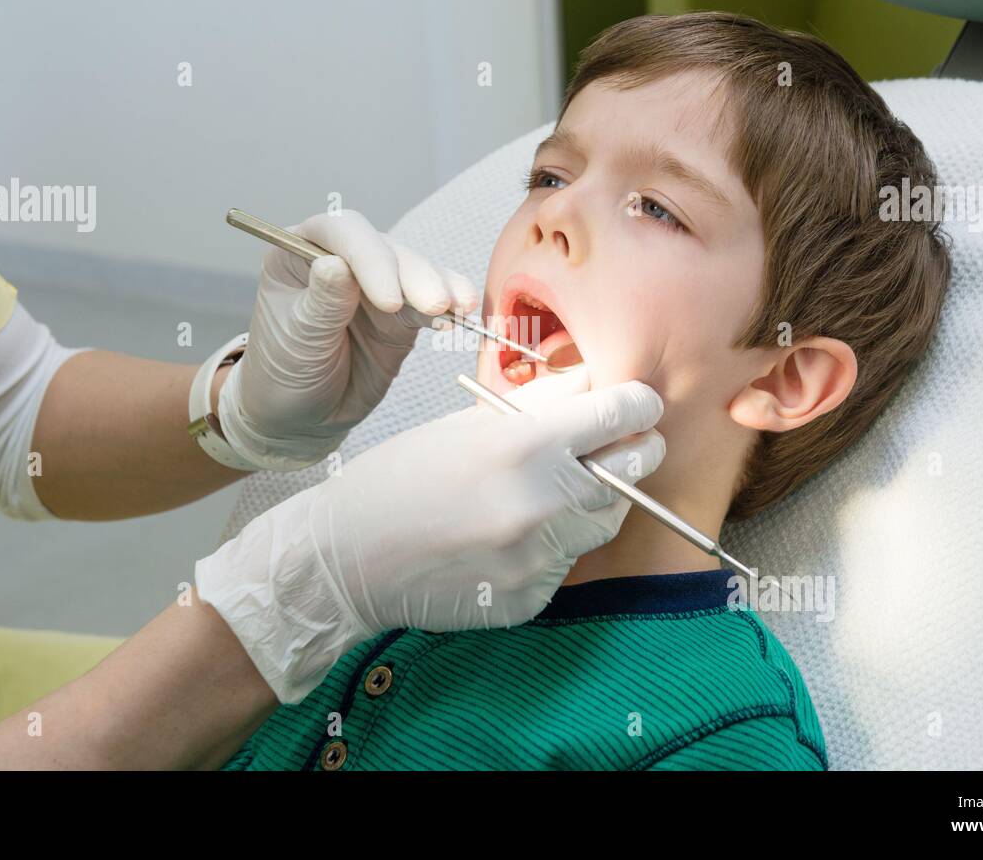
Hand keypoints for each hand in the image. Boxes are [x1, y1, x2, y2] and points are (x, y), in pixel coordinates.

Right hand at [195, 367, 665, 702]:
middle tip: (608, 446)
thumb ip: (541, 404)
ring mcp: (540, 556)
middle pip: (637, 467)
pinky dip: (554, 545)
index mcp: (525, 444)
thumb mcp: (466, 423)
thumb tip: (594, 384)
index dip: (637, 403)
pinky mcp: (532, 598)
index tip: (635, 403)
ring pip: (607, 518)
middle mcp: (543, 501)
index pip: (624, 413)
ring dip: (593, 499)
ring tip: (546, 491)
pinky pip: (568, 562)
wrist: (346, 559)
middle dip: (630, 449)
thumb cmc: (399, 480)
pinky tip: (510, 537)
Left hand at [217, 209, 477, 469]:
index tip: (389, 300)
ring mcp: (376, 284)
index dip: (370, 258)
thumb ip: (321, 303)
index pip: (340, 234)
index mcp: (300, 253)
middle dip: (413, 275)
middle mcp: (341, 259)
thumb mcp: (296, 340)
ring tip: (458, 307)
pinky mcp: (403, 313)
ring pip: (414, 271)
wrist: (302, 417)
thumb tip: (336, 264)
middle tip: (434, 305)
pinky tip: (462, 313)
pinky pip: (430, 302)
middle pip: (385, 249)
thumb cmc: (283, 373)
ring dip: (439, 286)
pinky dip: (450, 306)